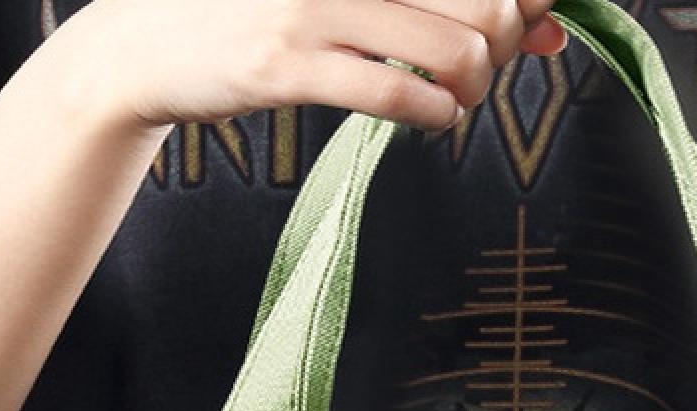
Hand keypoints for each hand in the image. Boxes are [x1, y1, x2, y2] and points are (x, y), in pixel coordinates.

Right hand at [55, 0, 566, 134]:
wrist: (147, 43)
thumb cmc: (261, 12)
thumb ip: (439, 1)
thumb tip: (549, 26)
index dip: (524, 0)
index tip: (531, 18)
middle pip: (485, 1)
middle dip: (507, 43)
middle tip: (485, 64)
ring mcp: (313, 5)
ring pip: (455, 47)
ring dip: (476, 86)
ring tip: (456, 95)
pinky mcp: (287, 63)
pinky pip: (397, 92)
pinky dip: (436, 112)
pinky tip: (433, 114)